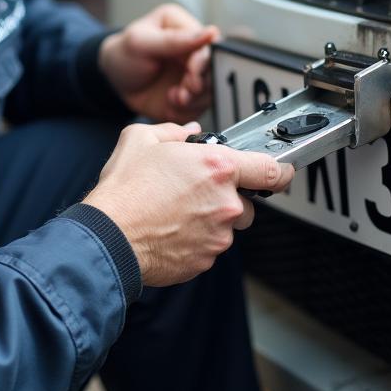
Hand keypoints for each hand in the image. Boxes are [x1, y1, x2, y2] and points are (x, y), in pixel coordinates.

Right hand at [82, 121, 293, 286]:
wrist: (109, 236)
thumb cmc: (125, 191)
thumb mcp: (141, 140)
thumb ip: (172, 130)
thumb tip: (185, 131)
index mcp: (217, 167)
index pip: (272, 170)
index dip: (281, 171)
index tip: (281, 172)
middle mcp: (226, 203)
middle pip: (247, 202)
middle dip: (227, 198)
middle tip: (194, 193)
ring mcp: (218, 235)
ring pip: (227, 226)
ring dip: (211, 220)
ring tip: (175, 213)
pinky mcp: (206, 260)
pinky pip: (209, 247)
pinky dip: (196, 241)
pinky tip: (170, 230)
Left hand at [99, 4, 218, 123]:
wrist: (115, 82)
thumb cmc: (125, 54)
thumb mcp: (141, 42)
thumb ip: (174, 39)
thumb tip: (210, 32)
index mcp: (185, 28)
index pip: (209, 44)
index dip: (204, 61)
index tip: (192, 72)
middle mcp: (195, 52)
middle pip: (215, 69)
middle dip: (200, 83)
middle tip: (184, 90)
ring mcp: (194, 75)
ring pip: (210, 91)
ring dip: (194, 99)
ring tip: (174, 98)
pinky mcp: (191, 96)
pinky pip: (199, 108)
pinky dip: (187, 110)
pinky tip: (171, 104)